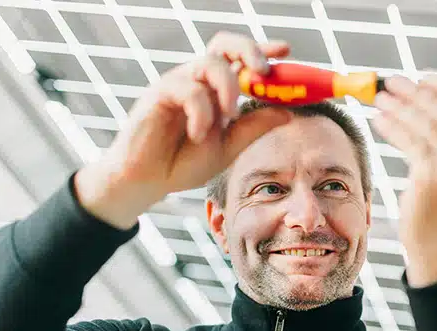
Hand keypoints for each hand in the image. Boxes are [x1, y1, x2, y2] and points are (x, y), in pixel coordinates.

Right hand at [75, 32, 293, 229]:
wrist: (149, 181)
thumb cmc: (184, 162)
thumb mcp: (229, 147)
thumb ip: (254, 128)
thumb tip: (287, 112)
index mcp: (216, 91)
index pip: (240, 60)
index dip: (262, 50)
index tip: (285, 49)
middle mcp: (199, 81)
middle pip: (224, 45)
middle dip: (249, 50)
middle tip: (264, 71)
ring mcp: (179, 84)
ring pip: (210, 63)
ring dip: (228, 88)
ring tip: (228, 117)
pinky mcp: (160, 93)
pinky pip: (190, 90)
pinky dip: (201, 113)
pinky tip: (197, 134)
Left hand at [371, 75, 436, 286]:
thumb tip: (423, 90)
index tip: (422, 79)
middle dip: (413, 92)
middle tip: (389, 83)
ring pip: (423, 121)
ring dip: (398, 105)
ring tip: (379, 99)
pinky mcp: (432, 175)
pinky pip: (408, 139)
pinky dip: (391, 125)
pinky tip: (379, 120)